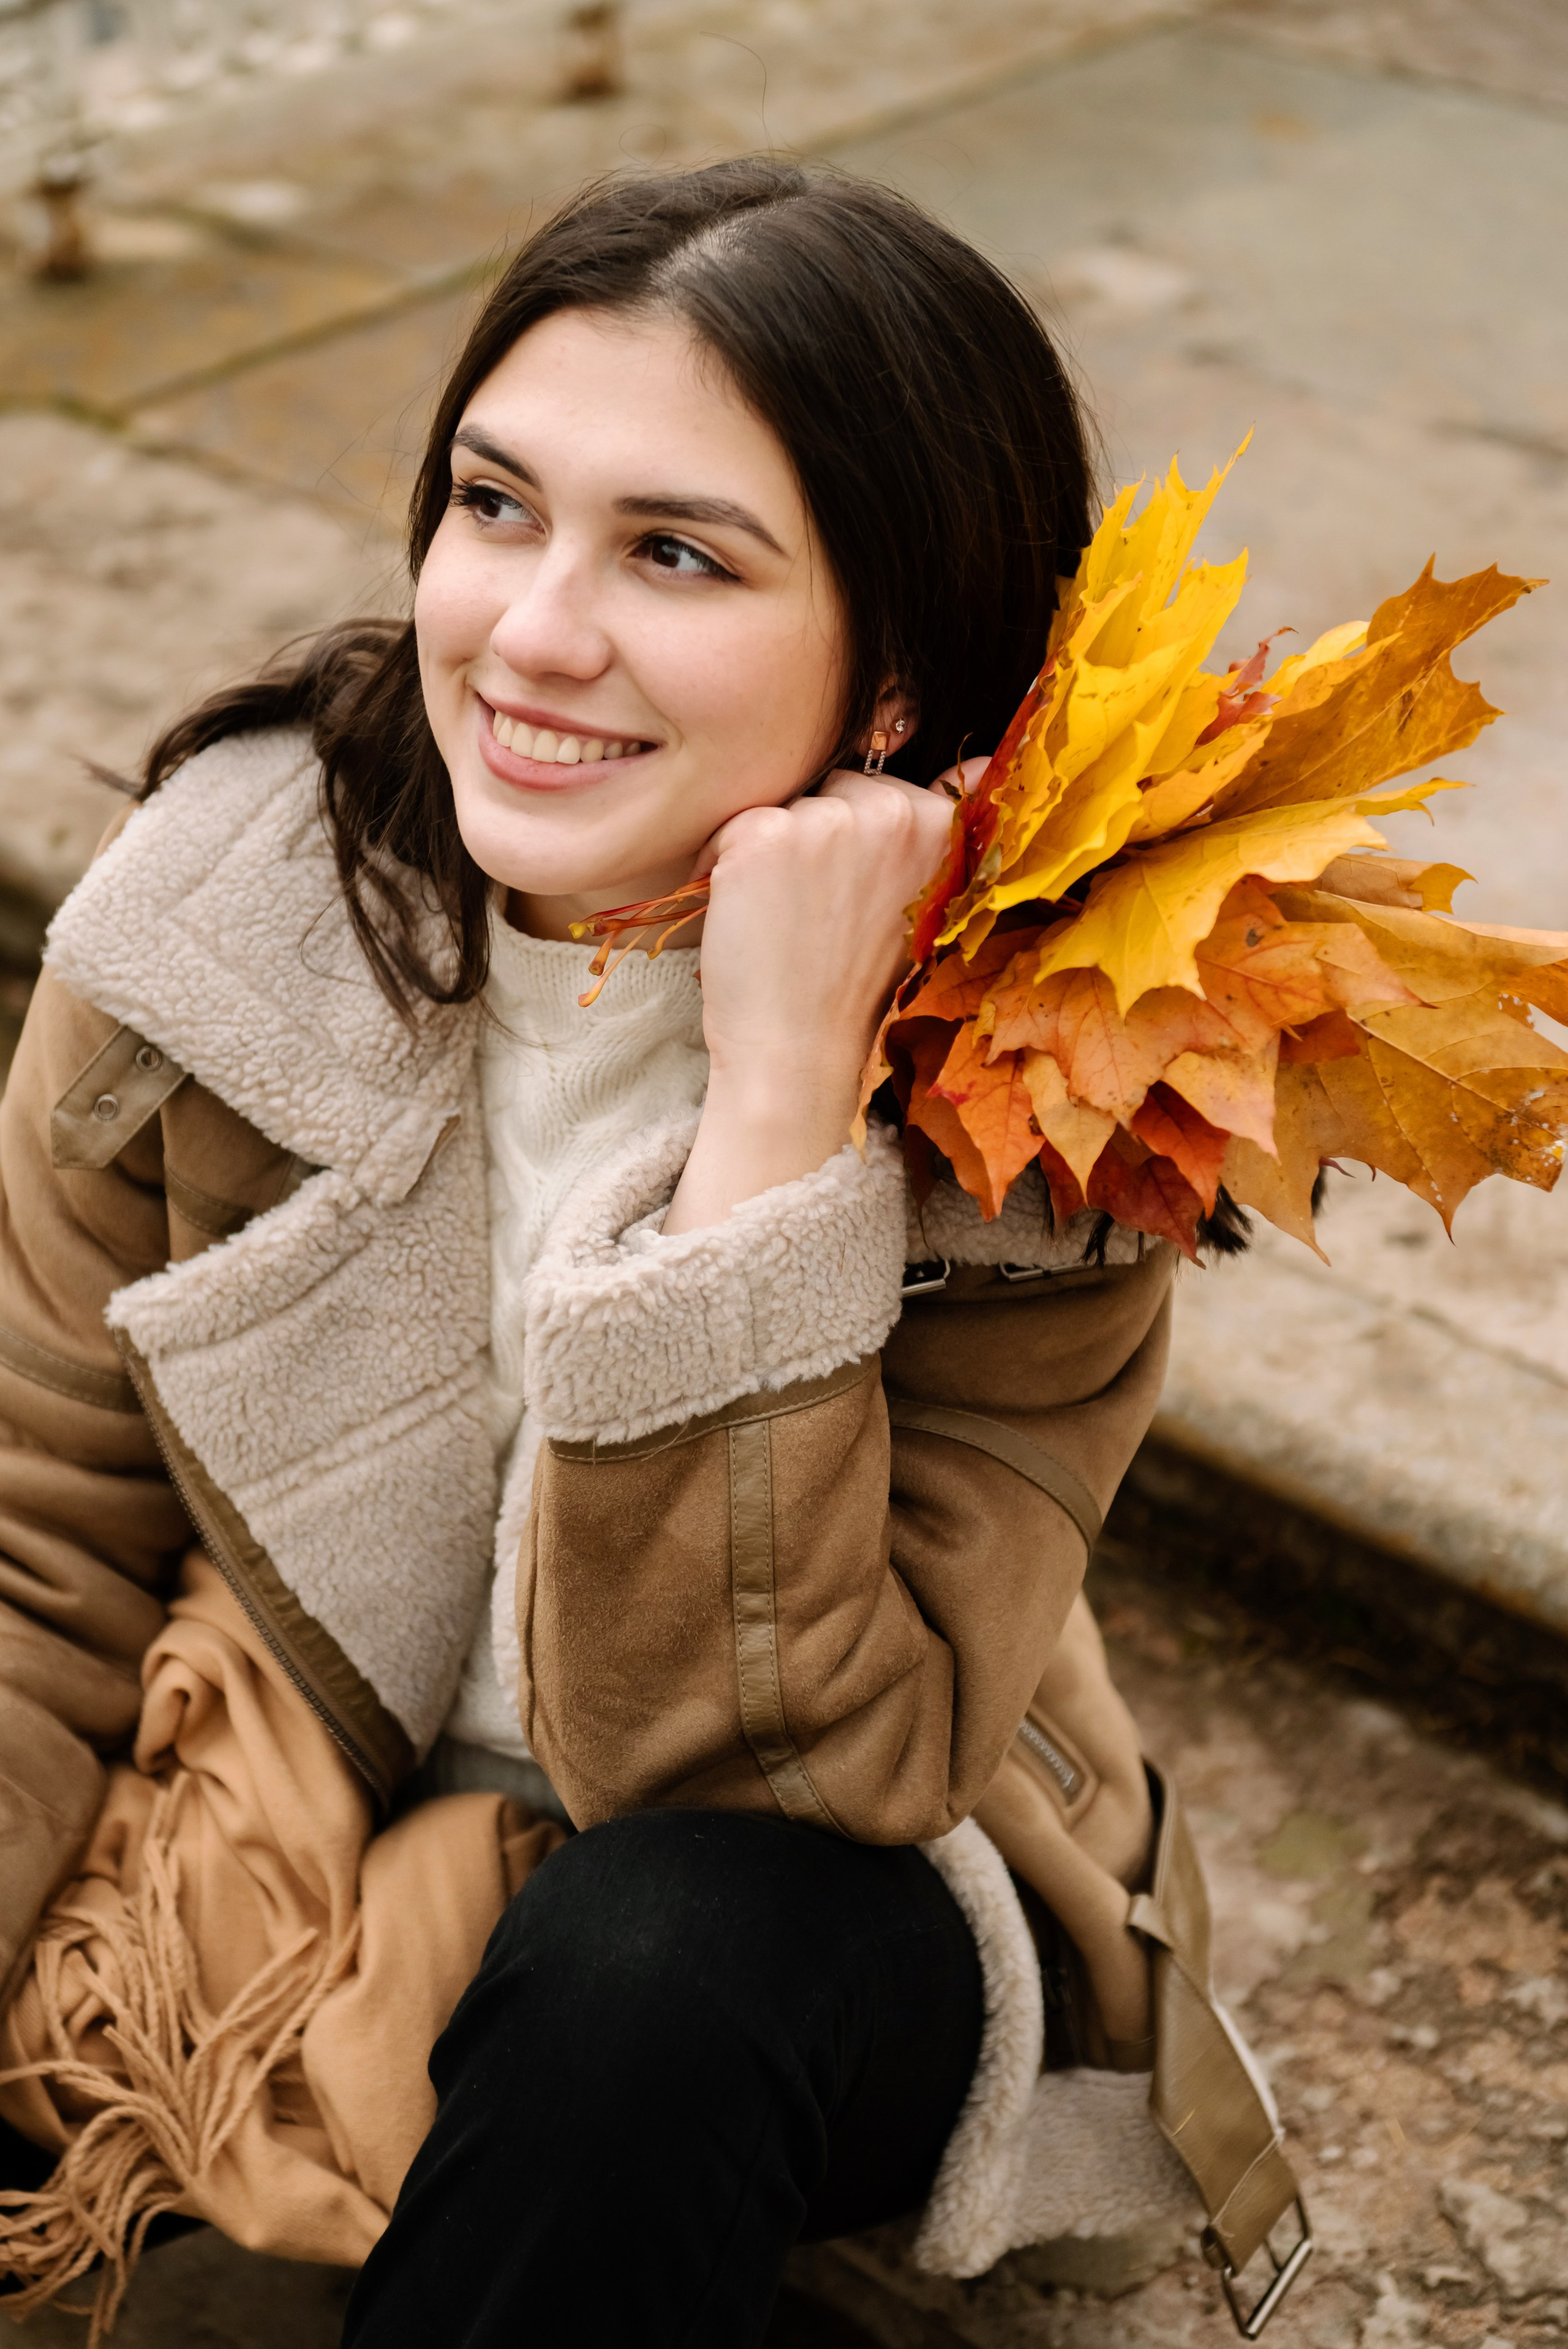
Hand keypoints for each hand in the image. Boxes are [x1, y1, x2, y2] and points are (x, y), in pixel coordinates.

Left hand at [662, 757, 985, 1234]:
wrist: (799, 1052)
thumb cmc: (854, 987)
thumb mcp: (923, 905)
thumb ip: (943, 833)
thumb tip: (992, 759)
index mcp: (940, 827)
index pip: (881, 792)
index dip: (858, 844)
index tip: (854, 898)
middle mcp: (892, 812)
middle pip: (833, 790)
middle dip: (817, 838)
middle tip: (818, 914)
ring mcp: (828, 821)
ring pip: (784, 807)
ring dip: (771, 853)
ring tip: (785, 919)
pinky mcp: (764, 835)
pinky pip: (730, 826)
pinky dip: (723, 867)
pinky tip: (748, 917)